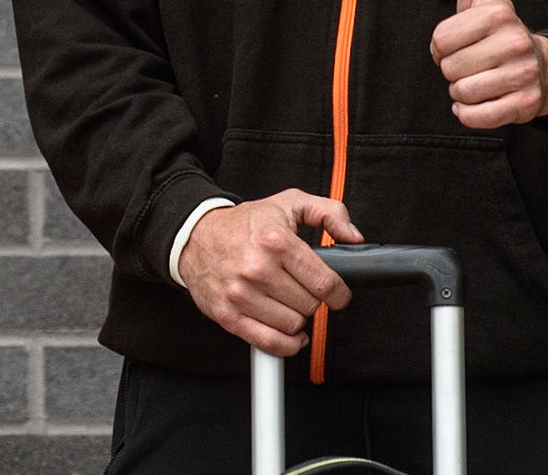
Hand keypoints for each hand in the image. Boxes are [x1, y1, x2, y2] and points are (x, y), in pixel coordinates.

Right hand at [178, 191, 362, 355]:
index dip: (339, 293)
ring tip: (287, 302)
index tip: (337, 294)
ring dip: (296, 318)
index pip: (325, 283)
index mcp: (276, 241)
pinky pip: (270, 344)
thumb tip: (353, 236)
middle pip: (311, 306)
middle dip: (312, 300)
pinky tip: (286, 330)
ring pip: (293, 326)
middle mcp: (257, 268)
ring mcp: (241, 294)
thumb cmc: (243, 224)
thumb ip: (329, 213)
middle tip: (301, 288)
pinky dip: (285, 344)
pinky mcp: (228, 315)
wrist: (194, 236)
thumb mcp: (288, 203)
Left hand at [429, 0, 547, 127]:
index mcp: (497, 15)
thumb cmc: (498, 27)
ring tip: (480, 79)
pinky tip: (481, 101)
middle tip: (473, 62)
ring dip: (461, 92)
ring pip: (461, 94)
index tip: (461, 42)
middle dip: (452, 69)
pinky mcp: (524, 107)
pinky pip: (475, 117)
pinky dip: (470, 114)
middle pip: (449, 69)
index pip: (439, 41)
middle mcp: (514, 44)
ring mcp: (522, 76)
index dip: (442, 46)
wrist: (542, 66)